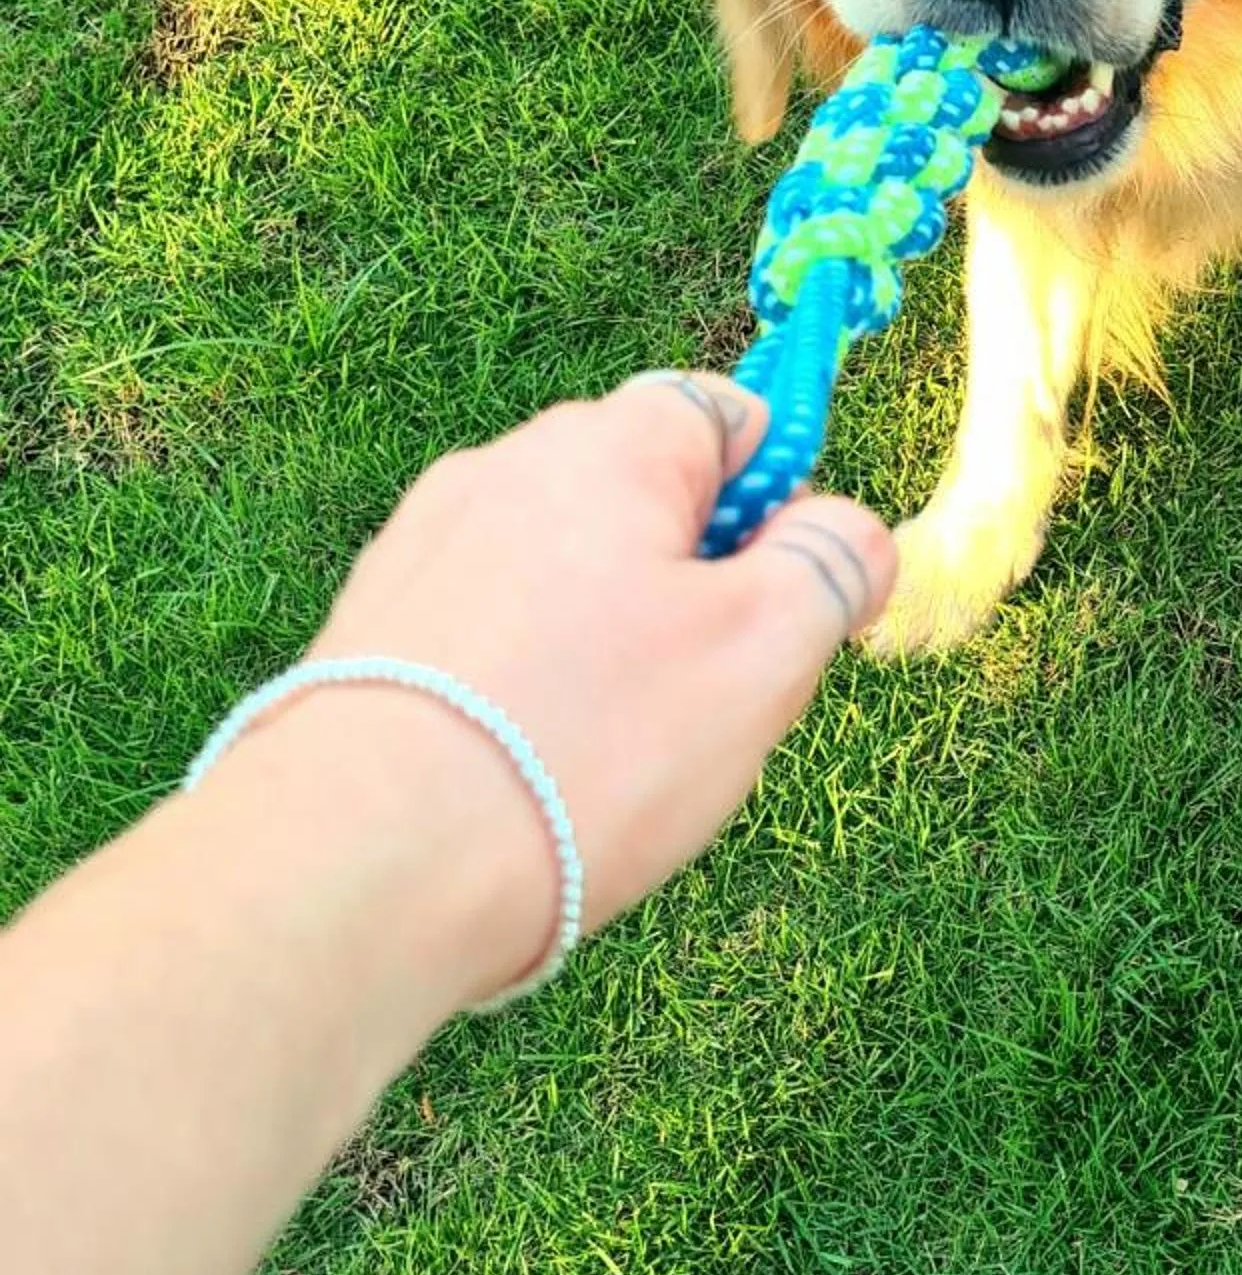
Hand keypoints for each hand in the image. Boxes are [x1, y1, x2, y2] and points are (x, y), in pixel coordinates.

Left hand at [236, 377, 897, 1004]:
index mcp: (609, 444)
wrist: (362, 862)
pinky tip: (521, 779)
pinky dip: (522, 687)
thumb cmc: (583, 744)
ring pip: (563, 574)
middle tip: (706, 703)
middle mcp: (505, 466)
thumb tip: (848, 532)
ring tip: (604, 762)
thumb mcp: (762, 653)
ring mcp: (422, 545)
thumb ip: (831, 566)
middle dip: (692, 585)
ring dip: (605, 643)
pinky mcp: (364, 629)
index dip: (778, 498)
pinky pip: (486, 634)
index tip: (786, 598)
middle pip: (641, 498)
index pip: (726, 412)